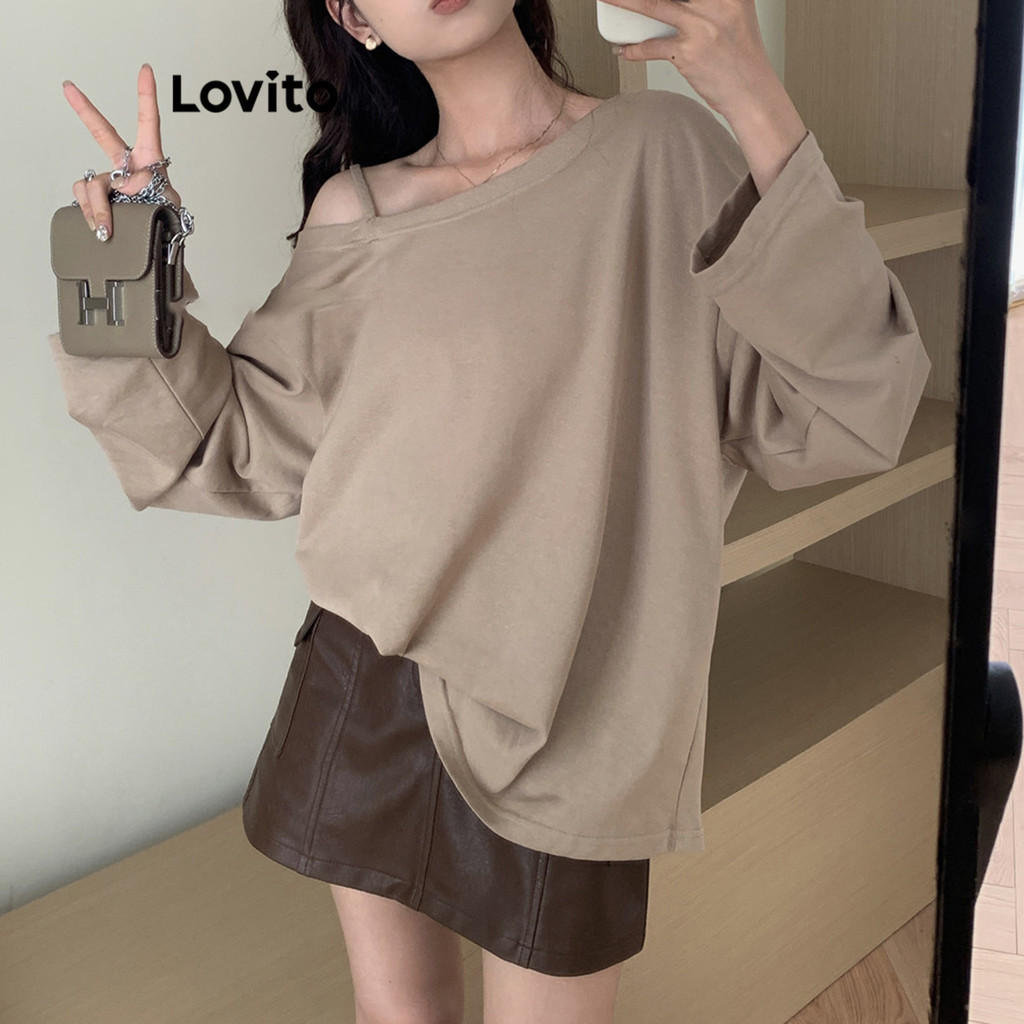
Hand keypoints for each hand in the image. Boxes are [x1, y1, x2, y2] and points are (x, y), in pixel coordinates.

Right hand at [63, 64, 181, 241]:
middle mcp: (126, 166)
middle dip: (85, 109)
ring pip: (91, 184)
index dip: (147, 97)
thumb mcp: (168, 209)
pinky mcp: (98, 199)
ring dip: (97, 208)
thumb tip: (122, 205)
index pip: (149, 124)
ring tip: (106, 229)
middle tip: (68, 87)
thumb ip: (145, 201)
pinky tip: (99, 229)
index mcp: (150, 161)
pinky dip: (90, 215)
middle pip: (102, 133)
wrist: (154, 246)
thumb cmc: (166, 223)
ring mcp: (110, 181)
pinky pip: (85, 199)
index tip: (145, 71)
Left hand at [605, 0, 779, 119]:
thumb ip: (713, 1)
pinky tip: (623, 49)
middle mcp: (717, 3)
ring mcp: (701, 27)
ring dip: (625, 3)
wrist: (751, 92)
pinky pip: (652, 47)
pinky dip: (634, 49)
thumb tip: (681, 3)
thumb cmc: (741, 56)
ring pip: (653, 6)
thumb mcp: (736, 13)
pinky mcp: (688, 53)